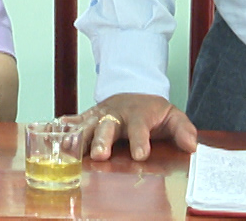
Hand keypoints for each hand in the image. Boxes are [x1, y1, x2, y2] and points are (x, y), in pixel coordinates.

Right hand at [76, 92, 197, 161]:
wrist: (134, 91)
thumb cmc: (154, 111)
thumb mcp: (173, 116)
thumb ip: (183, 130)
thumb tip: (191, 145)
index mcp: (139, 115)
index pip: (140, 127)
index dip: (140, 141)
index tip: (140, 155)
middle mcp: (117, 114)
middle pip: (108, 126)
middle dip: (102, 140)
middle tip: (100, 154)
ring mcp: (101, 114)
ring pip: (88, 124)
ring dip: (79, 136)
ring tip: (69, 148)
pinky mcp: (90, 116)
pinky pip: (75, 120)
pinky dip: (64, 125)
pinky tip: (54, 129)